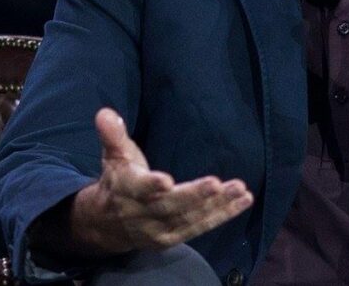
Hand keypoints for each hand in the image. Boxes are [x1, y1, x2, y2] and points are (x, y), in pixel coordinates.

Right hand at [66, 108, 252, 256]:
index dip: (151, 186)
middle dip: (194, 196)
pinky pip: (201, 226)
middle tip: (217, 184)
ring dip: (217, 205)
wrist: (107, 225)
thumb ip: (113, 135)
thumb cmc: (118, 181)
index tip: (166, 181)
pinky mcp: (175, 237)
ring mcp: (160, 228)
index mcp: (127, 190)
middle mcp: (144, 213)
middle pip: (170, 206)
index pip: (139, 189)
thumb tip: (105, 112)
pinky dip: (223, 215)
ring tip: (240, 190)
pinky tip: (244, 201)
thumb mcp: (113, 156)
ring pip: (190, 218)